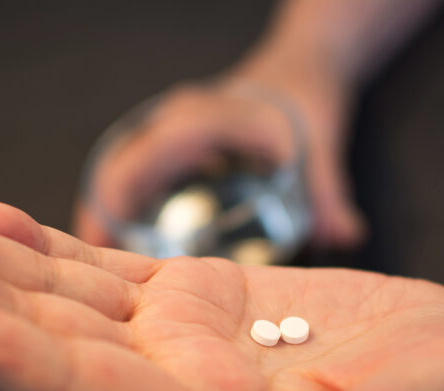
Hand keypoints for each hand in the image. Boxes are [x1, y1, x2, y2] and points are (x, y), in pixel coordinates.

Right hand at [75, 68, 366, 249]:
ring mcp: (168, 126)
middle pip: (119, 167)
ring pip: (120, 168)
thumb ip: (330, 192)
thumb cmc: (305, 99)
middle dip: (102, 215)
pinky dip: (124, 202)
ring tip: (103, 263)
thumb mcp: (323, 142)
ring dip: (107, 211)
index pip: (146, 157)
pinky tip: (126, 238)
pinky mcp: (170, 139)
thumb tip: (346, 236)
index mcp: (203, 118)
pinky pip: (133, 168)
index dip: (119, 198)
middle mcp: (176, 118)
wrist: (300, 66)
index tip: (102, 239)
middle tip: (97, 271)